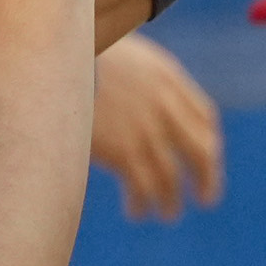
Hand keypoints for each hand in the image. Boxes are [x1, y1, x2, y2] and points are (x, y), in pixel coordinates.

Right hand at [89, 32, 224, 223]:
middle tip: (207, 199)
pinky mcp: (123, 152)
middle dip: (207, 178)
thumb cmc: (77, 52)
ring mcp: (146, 130)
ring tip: (168, 214)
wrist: (56, 58)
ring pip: (171, 177)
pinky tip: (136, 211)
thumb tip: (137, 96)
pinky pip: (143, 188)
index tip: (208, 158)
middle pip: (201, 151)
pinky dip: (142, 203)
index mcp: (167, 78)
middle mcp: (165, 105)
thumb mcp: (120, 51)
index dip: (209, 141)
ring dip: (171, 200)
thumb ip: (139, 76)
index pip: (205, 116)